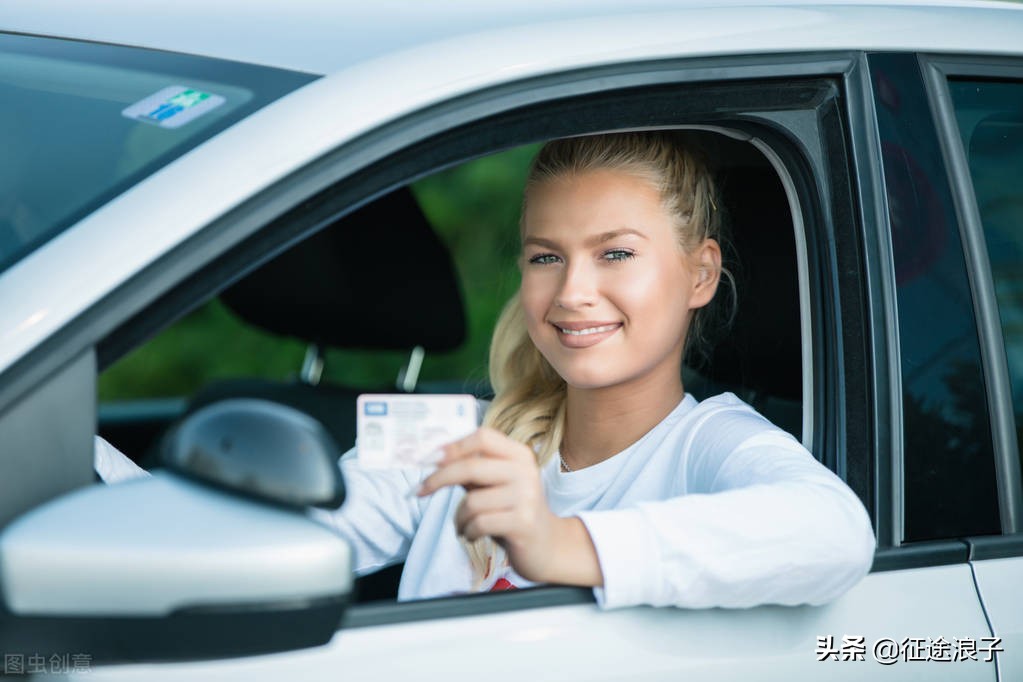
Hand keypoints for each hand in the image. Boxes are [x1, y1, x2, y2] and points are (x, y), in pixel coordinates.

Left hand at [418, 427, 602, 586]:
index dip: (452, 446)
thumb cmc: (513, 512)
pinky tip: (473, 535)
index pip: (482, 437)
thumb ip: (472, 469)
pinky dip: (468, 531)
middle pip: (471, 466)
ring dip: (458, 517)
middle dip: (438, 479)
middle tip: (419, 490)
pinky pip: (479, 523)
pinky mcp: (523, 522)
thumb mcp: (494, 485)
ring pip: (471, 501)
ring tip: (464, 525)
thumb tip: (434, 456)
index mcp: (519, 455)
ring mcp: (527, 496)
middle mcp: (525, 471)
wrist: (547, 546)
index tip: (429, 459)